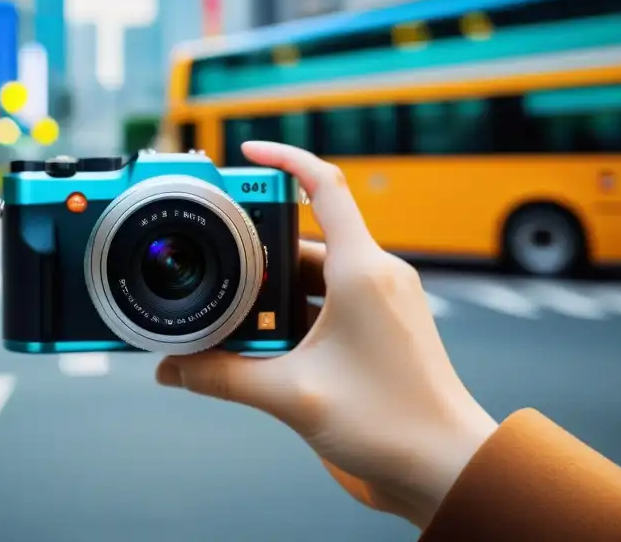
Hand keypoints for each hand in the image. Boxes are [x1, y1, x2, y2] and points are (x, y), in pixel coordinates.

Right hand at [155, 141, 497, 528]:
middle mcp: (376, 274)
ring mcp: (381, 300)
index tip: (247, 152)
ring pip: (312, 276)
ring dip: (273, 295)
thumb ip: (223, 377)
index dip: (284, 159)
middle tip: (217, 270)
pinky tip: (265, 344)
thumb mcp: (291, 396)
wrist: (446, 468)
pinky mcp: (380, 325)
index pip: (324, 186)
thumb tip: (174, 369)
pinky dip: (293, 315)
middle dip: (257, 255)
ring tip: (235, 321)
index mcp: (362, 270)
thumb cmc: (393, 425)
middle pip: (302, 240)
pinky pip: (328, 301)